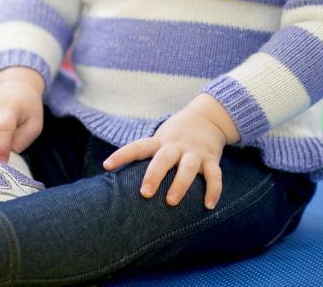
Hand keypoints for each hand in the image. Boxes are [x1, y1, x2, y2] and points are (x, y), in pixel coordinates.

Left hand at [102, 94, 237, 208]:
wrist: (208, 117)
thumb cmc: (176, 135)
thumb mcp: (160, 139)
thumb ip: (147, 155)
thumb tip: (119, 178)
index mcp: (159, 142)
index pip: (137, 147)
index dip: (121, 155)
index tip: (106, 166)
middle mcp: (176, 146)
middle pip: (163, 159)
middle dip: (153, 175)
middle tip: (144, 193)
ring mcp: (195, 152)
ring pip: (188, 168)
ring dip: (180, 185)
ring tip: (172, 202)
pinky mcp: (212, 159)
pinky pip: (215, 175)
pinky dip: (213, 190)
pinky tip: (209, 205)